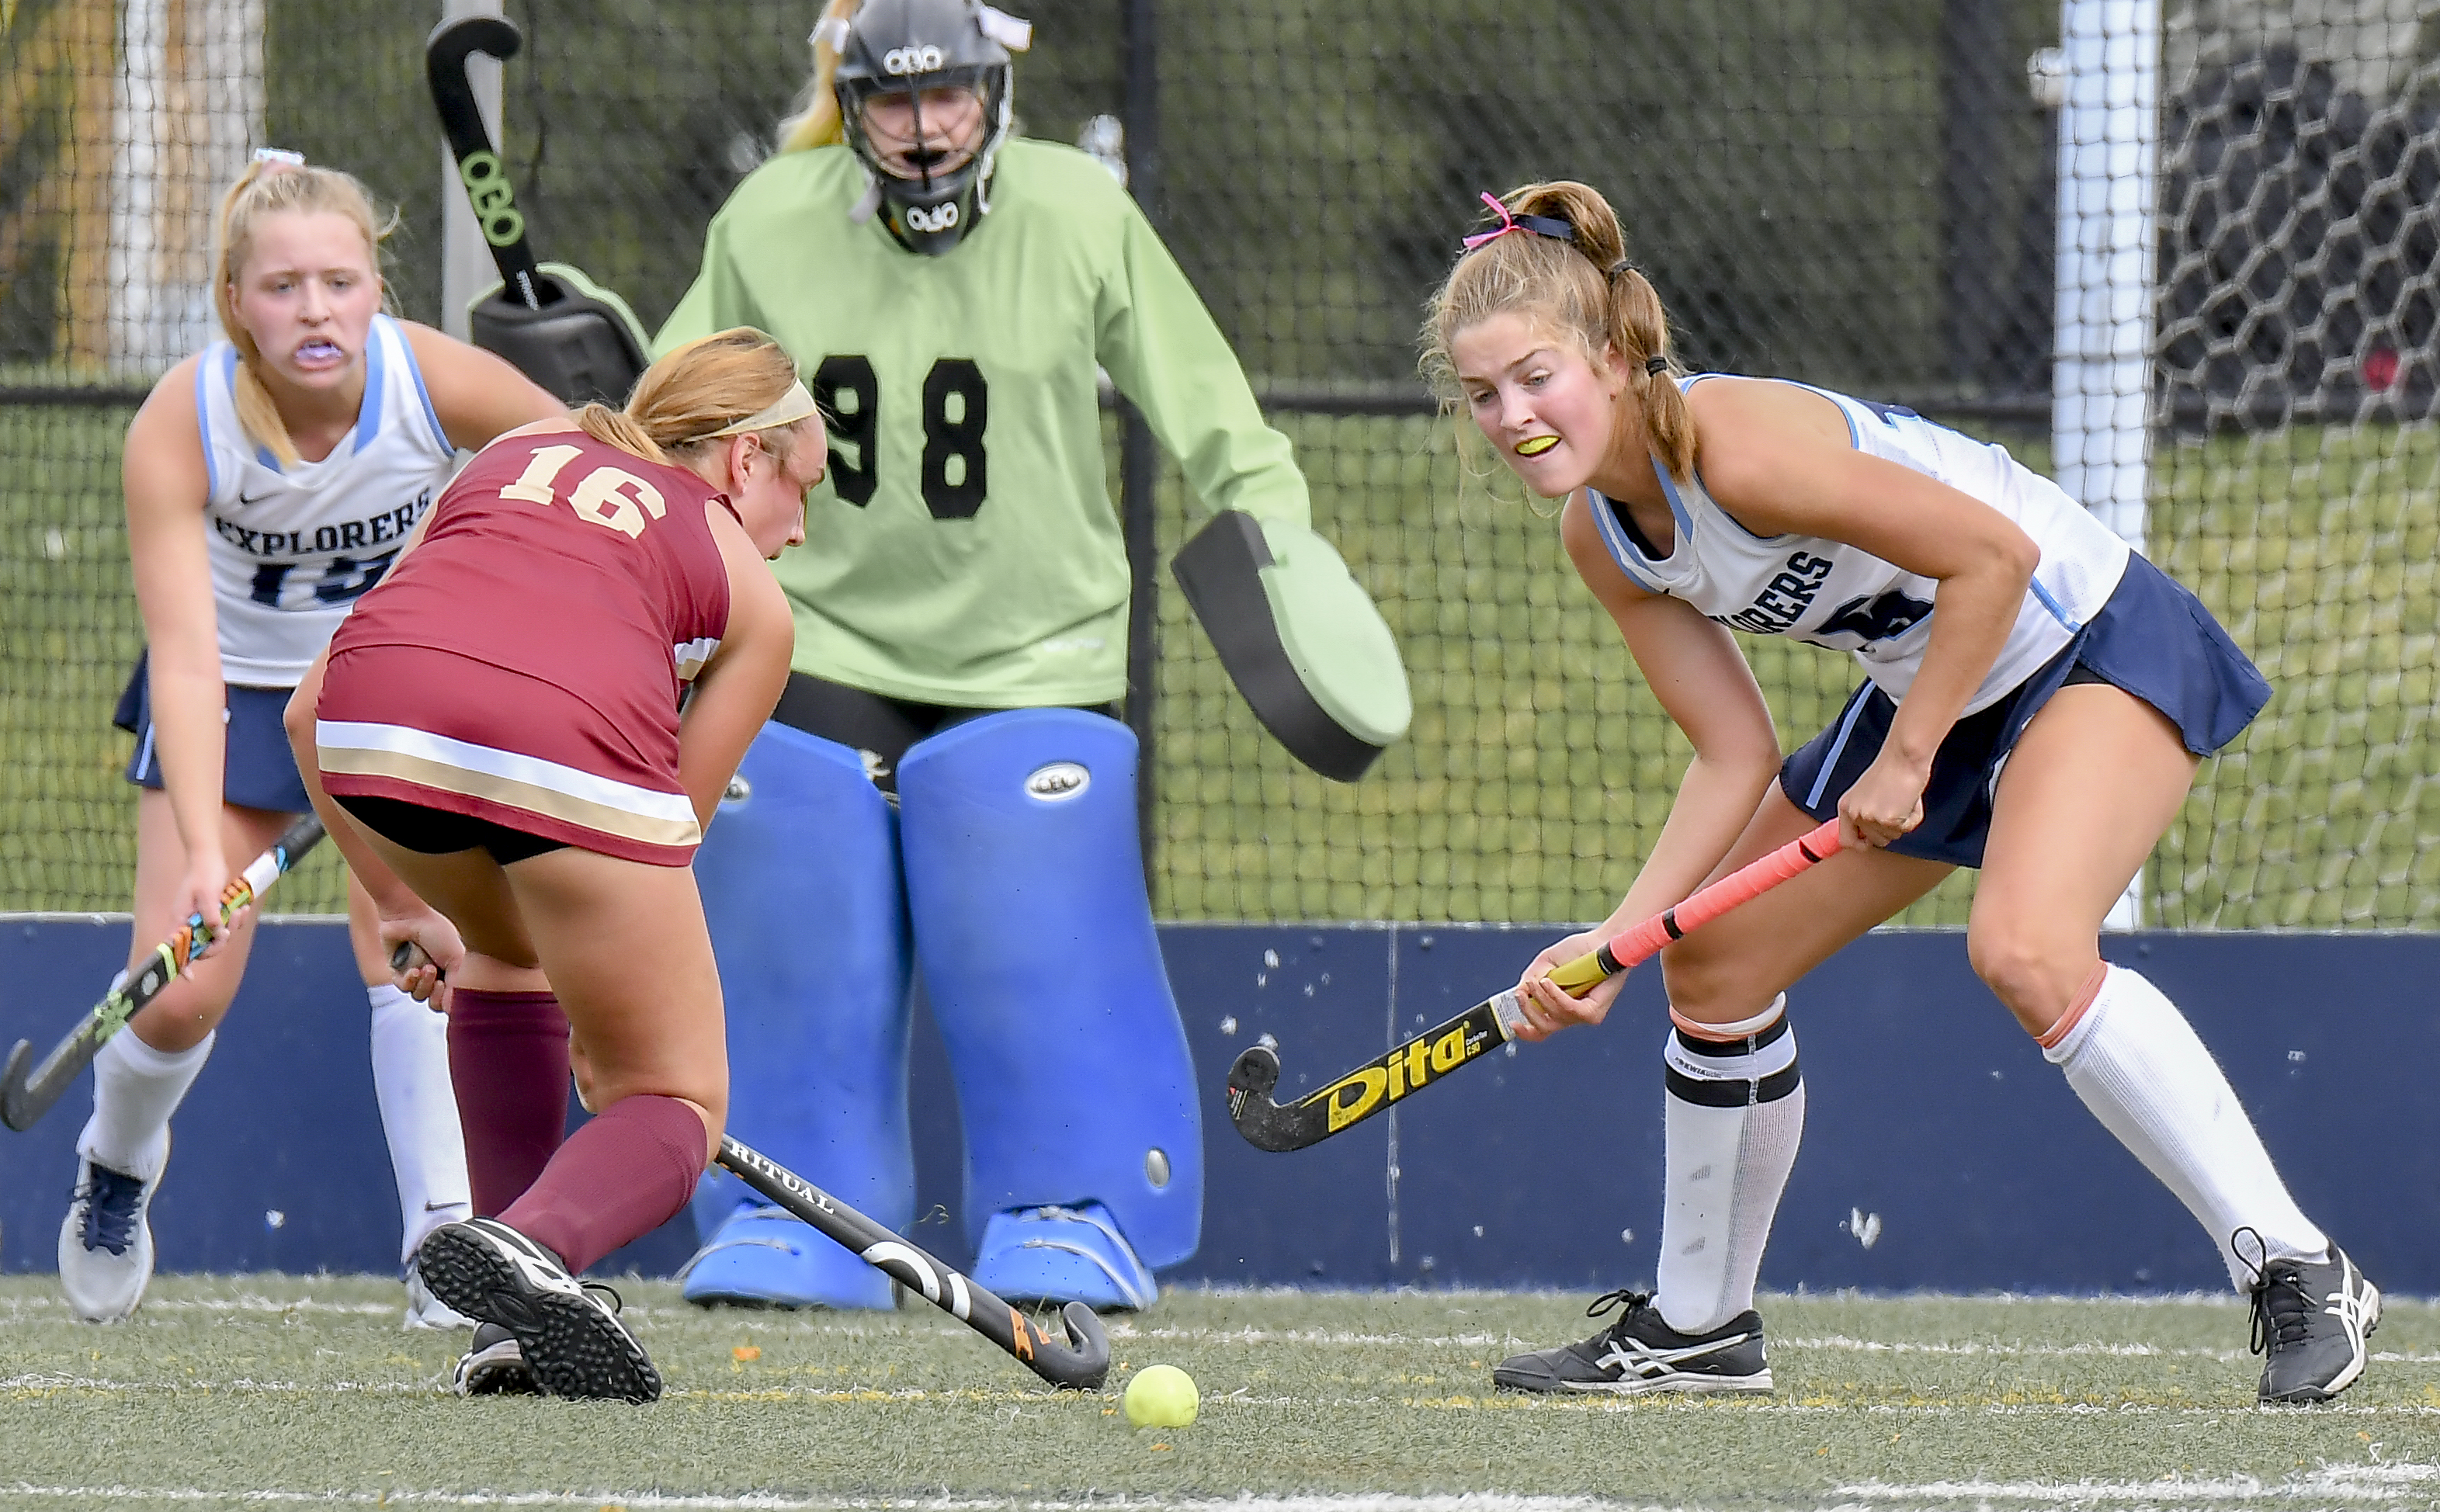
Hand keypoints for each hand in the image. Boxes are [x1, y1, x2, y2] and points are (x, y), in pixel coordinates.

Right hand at [176, 850, 249, 961]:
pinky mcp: (213, 913)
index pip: (175, 948)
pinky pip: (225, 925)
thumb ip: (211, 916)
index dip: (180, 964)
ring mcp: (200, 918)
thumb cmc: (204, 874)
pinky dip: (235, 919)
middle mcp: (188, 922)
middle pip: (201, 947)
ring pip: (217, 936)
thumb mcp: (207, 895)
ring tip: (240, 911)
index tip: (189, 977)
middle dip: (219, 942)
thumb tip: (217, 935)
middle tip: (229, 930)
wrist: (210, 858)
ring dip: (231, 926)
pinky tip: (243, 908)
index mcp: (179, 920)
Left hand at [378, 911, 464, 1010]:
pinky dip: (409, 981)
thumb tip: (454, 1009)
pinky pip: (403, 988)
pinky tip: (412, 970)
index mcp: (452, 970)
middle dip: (436, 993)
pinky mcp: (397, 973)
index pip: (452, 998)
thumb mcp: (457, 959)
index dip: (450, 999)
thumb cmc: (436, 932)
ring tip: (426, 968)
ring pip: (419, 996)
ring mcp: (416, 974)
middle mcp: (435, 974)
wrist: (409, 918)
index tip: (450, 988)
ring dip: (423, 984)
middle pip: (435, 1002)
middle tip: (439, 980)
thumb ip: (458, 986)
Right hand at [1509, 928, 1628, 1042]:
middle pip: (1544, 1028)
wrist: (1601, 941)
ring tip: (1537, 981)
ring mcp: (1584, 1015)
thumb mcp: (1545, 963)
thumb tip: (1519, 993)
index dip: (1526, 1032)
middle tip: (1520, 995)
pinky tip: (1547, 983)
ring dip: (1540, 998)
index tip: (1513, 1024)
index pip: (1542, 1030)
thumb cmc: (1578, 950)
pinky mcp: (1594, 1011)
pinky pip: (1571, 1010)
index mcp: (1560, 1006)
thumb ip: (1531, 978)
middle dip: (1528, 1011)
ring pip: (1555, 1018)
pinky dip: (1556, 997)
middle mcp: (1572, 1014)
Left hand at [1837, 747, 1928, 849]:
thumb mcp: (1867, 794)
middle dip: (1890, 829)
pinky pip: (1907, 829)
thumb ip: (1866, 813)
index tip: (1869, 844)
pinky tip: (1910, 800)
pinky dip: (1913, 817)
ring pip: (1893, 836)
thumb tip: (1870, 838)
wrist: (1904, 757)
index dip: (1860, 845)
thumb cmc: (1892, 770)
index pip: (1846, 840)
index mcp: (1846, 806)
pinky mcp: (1888, 819)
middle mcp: (1855, 813)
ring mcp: (1870, 818)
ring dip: (1902, 822)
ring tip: (1902, 799)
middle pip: (1876, 842)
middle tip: (1896, 805)